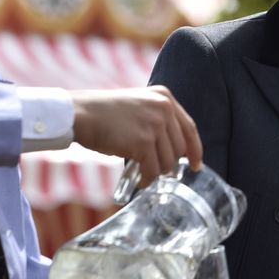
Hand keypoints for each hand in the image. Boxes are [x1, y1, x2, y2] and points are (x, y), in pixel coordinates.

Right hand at [70, 87, 202, 183]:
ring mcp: (154, 125)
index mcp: (164, 98)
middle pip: (179, 148)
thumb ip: (157, 120)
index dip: (195, 150)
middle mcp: (163, 108)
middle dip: (168, 163)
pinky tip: (139, 180)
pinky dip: (147, 179)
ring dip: (156, 172)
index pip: (189, 128)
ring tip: (143, 172)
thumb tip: (174, 151)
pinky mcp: (142, 142)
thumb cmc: (104, 114)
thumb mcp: (139, 106)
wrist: (81, 114)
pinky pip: (152, 170)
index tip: (197, 165)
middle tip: (154, 169)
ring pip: (167, 162)